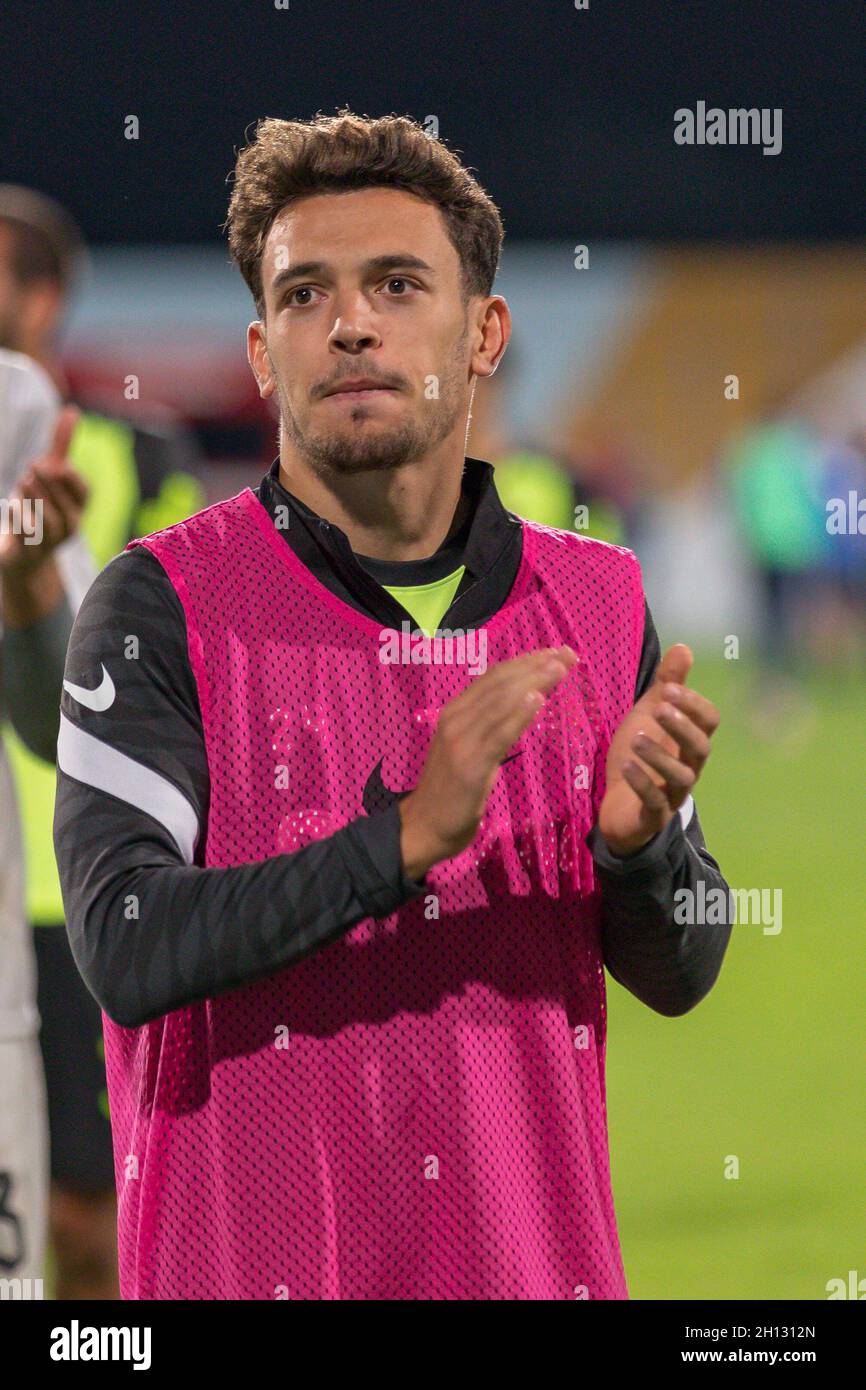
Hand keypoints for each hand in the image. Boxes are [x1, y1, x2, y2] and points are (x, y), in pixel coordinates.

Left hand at [0, 406, 87, 575]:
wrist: (24, 554)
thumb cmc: (40, 505)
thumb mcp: (50, 474)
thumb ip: (62, 444)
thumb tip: (71, 410)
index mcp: (77, 507)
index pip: (83, 494)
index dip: (73, 481)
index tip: (59, 465)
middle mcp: (68, 526)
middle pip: (67, 508)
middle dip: (51, 487)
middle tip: (34, 466)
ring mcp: (49, 542)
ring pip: (48, 523)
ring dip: (36, 501)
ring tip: (23, 481)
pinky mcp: (27, 552)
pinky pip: (26, 537)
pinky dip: (21, 519)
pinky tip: (12, 506)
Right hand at [399, 645, 577, 877]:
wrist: (424, 826)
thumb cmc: (451, 790)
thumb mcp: (468, 747)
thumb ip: (488, 725)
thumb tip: (522, 703)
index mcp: (455, 712)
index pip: (494, 677)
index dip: (526, 661)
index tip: (555, 653)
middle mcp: (456, 718)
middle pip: (500, 683)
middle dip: (536, 665)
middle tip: (568, 654)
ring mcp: (461, 740)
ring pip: (501, 702)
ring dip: (534, 681)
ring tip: (560, 668)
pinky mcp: (470, 764)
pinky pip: (499, 734)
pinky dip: (519, 714)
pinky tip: (538, 699)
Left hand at [597, 643, 719, 856]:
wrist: (619, 806)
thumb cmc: (640, 754)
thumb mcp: (649, 715)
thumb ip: (667, 684)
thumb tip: (683, 646)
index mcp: (689, 740)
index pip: (708, 721)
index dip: (693, 704)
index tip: (670, 689)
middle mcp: (689, 766)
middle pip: (701, 747)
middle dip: (682, 727)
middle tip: (660, 708)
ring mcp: (673, 793)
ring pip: (681, 777)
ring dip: (660, 757)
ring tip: (637, 740)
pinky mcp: (654, 815)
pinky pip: (655, 803)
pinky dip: (643, 784)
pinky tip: (628, 766)